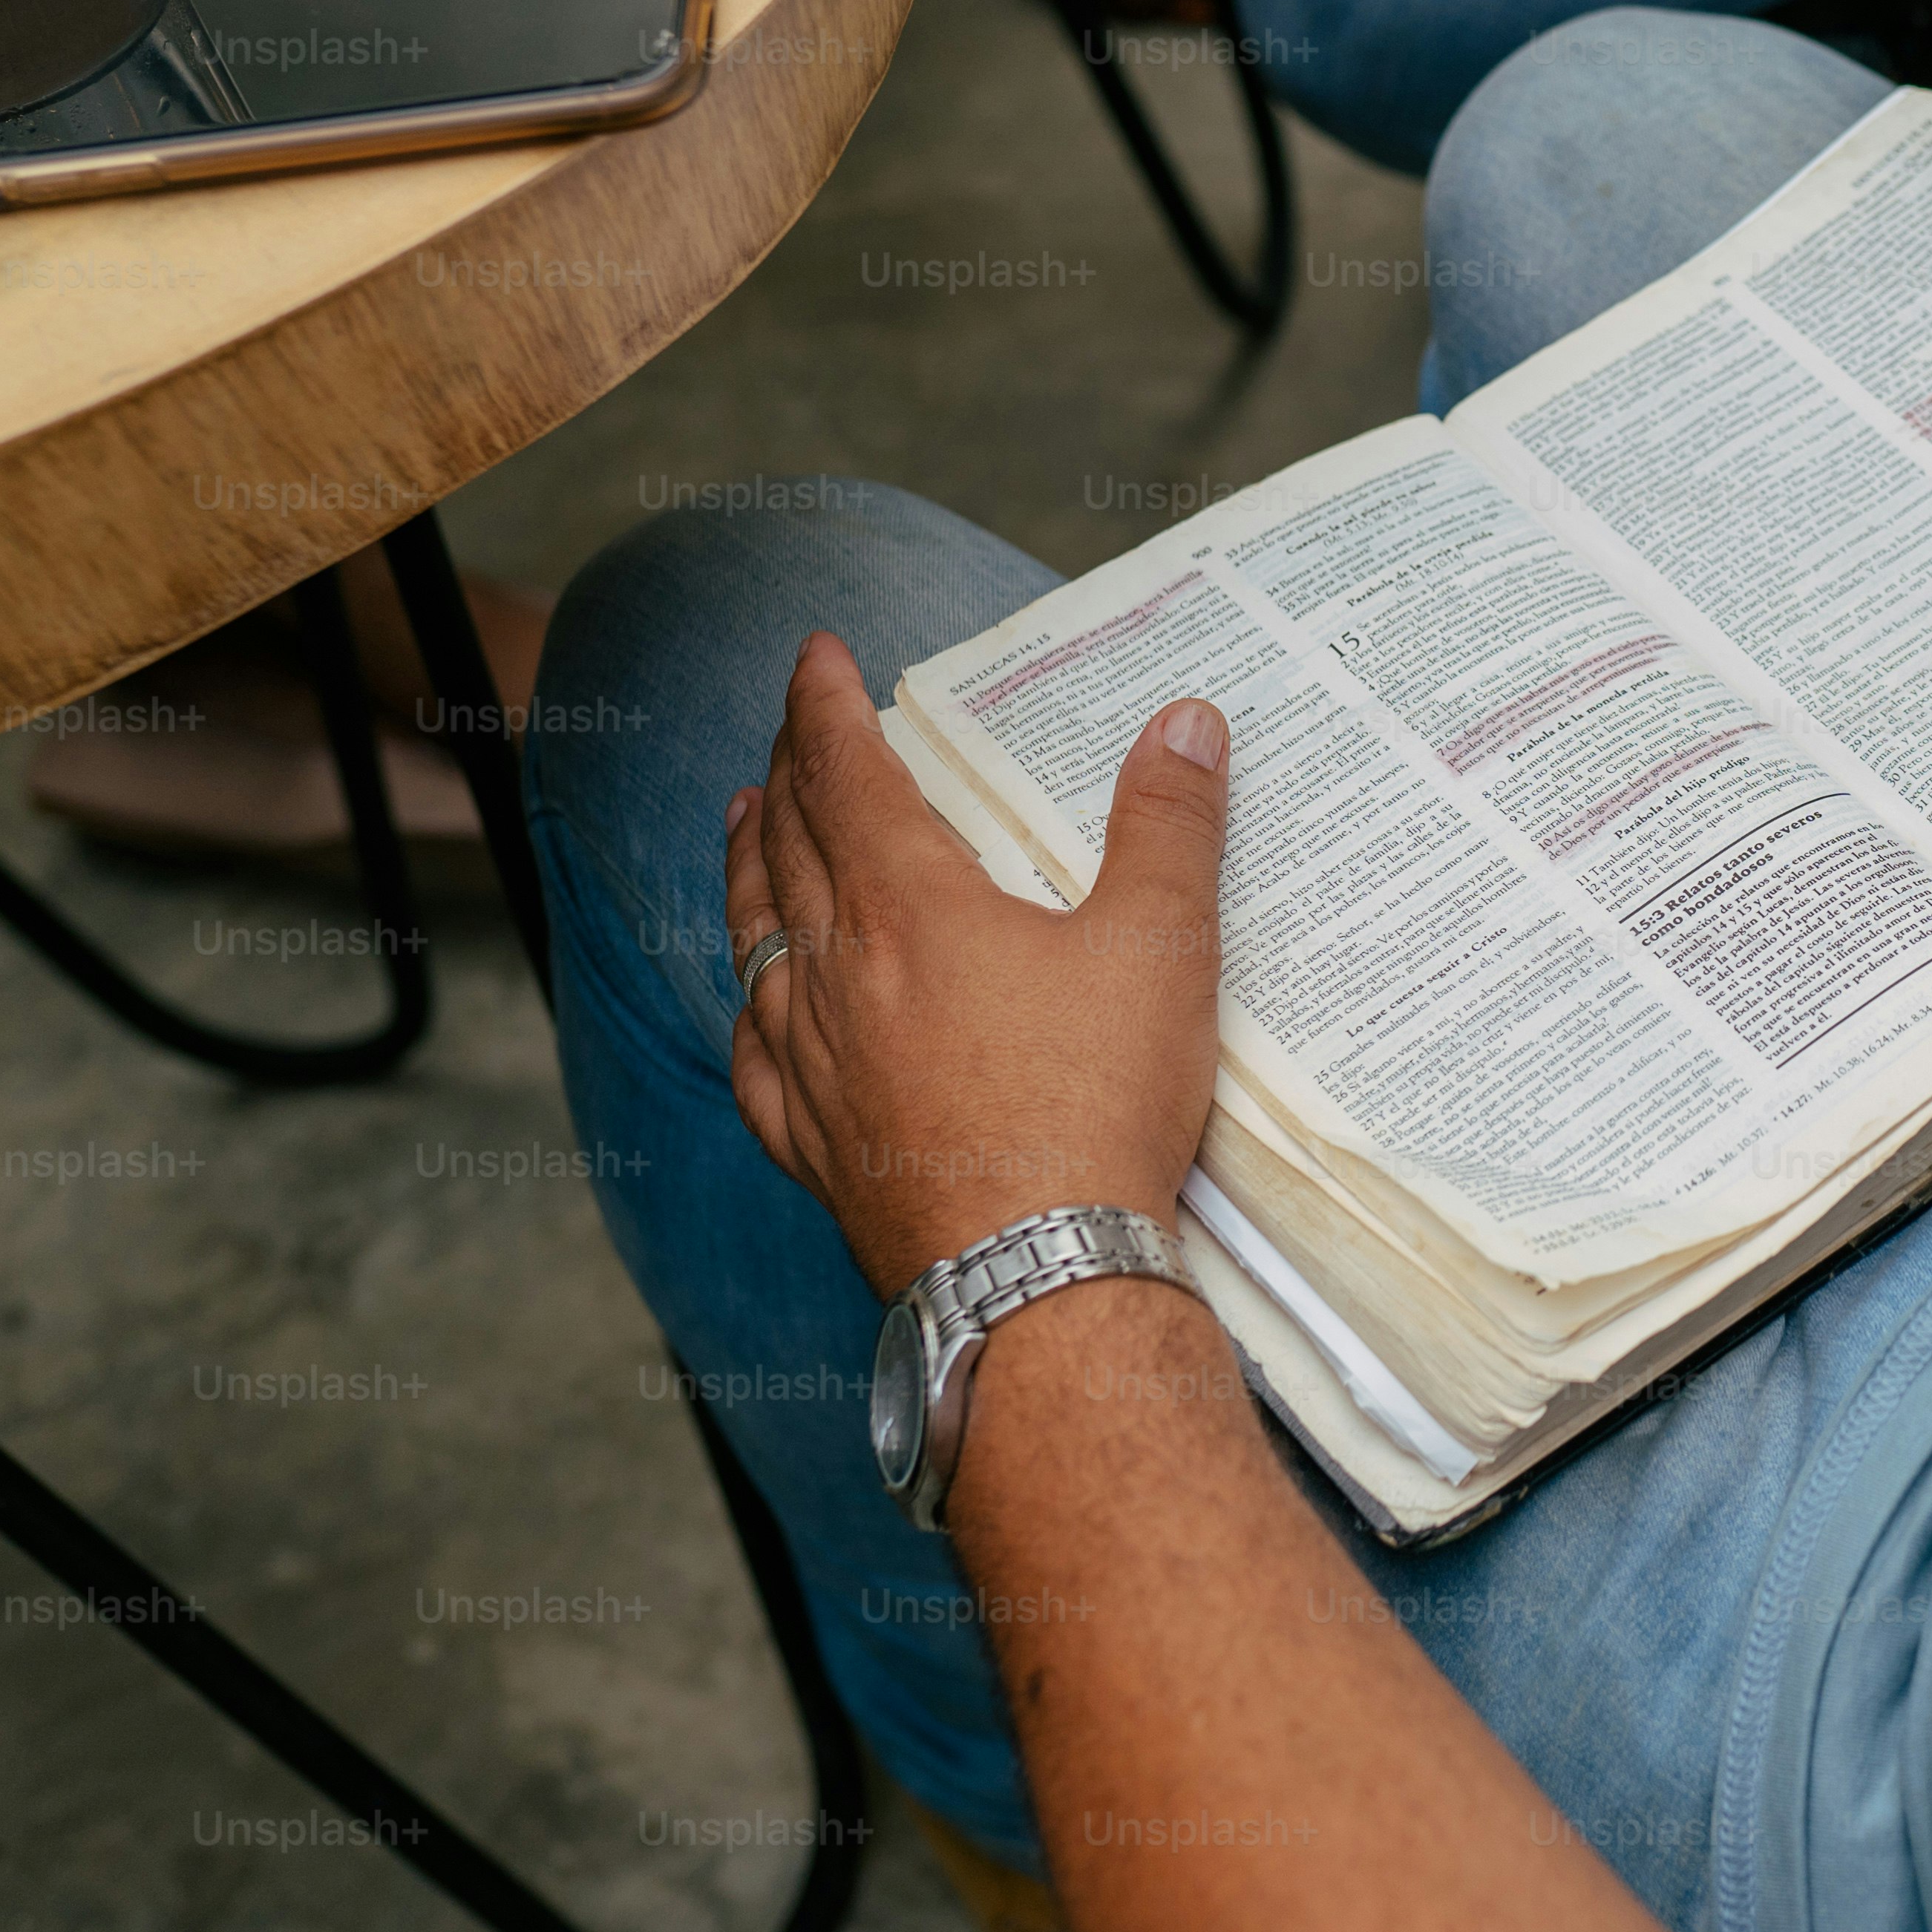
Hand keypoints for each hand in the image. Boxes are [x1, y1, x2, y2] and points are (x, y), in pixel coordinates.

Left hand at [721, 638, 1227, 1295]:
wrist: (1037, 1276)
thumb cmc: (1096, 1105)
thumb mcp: (1159, 948)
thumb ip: (1169, 828)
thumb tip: (1187, 723)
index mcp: (912, 907)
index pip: (846, 774)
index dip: (825, 705)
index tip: (814, 655)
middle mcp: (839, 974)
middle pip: (791, 846)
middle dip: (787, 771)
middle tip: (789, 730)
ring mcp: (813, 1065)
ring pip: (756, 941)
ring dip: (748, 868)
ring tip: (744, 824)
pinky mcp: (815, 1146)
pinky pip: (756, 1058)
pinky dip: (749, 1009)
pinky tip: (755, 1008)